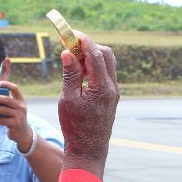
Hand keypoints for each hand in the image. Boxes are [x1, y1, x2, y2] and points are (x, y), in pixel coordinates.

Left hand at [0, 79, 32, 149]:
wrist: (23, 133)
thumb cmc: (14, 118)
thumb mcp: (13, 109)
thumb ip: (5, 103)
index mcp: (20, 100)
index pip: (15, 88)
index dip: (6, 84)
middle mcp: (21, 107)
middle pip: (7, 99)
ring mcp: (19, 116)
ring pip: (3, 110)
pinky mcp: (15, 124)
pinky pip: (2, 121)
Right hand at [57, 32, 118, 178]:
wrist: (88, 149)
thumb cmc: (75, 127)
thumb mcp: (67, 99)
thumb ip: (70, 74)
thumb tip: (68, 52)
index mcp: (101, 87)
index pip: (95, 54)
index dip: (83, 40)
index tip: (71, 33)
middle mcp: (112, 87)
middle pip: (105, 54)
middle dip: (89, 46)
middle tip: (71, 46)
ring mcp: (114, 92)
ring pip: (108, 63)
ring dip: (92, 57)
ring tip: (73, 62)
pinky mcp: (112, 97)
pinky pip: (106, 74)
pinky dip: (94, 68)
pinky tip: (80, 75)